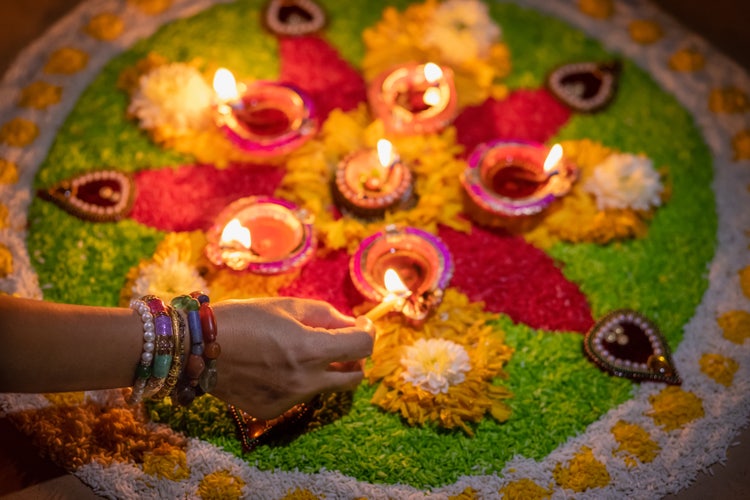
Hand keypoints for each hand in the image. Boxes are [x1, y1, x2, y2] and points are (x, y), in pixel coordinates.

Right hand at [210, 297, 373, 418]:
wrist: (195, 348)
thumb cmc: (242, 318)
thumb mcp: (287, 306)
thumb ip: (326, 315)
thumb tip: (351, 324)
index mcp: (310, 350)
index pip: (362, 347)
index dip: (368, 331)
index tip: (362, 322)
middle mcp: (305, 382)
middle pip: (354, 377)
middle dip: (354, 357)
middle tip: (340, 340)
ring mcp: (289, 401)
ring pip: (326, 387)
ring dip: (326, 369)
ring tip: (299, 348)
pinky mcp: (272, 412)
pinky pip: (300, 396)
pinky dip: (300, 380)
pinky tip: (275, 365)